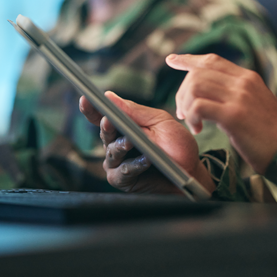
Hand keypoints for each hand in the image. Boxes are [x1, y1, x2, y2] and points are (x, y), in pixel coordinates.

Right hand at [79, 92, 214, 194]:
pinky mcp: (124, 181)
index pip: (104, 116)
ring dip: (121, 146)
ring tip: (131, 142)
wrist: (191, 172)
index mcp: (126, 127)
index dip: (92, 109)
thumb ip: (135, 111)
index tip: (85, 98)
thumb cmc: (176, 145)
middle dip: (106, 126)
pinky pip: (123, 172)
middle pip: (105, 133)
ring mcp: (119, 163)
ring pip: (112, 152)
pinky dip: (134, 165)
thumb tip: (109, 95)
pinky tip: (146, 160)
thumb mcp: (160, 122)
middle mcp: (118, 144)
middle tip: (109, 120)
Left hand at [167, 53, 276, 174]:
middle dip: (183, 91)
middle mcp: (244, 82)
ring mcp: (240, 97)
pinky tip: (197, 129)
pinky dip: (192, 116)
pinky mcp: (234, 115)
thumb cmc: (271, 135)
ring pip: (195, 86)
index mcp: (249, 78)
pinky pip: (199, 106)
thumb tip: (213, 93)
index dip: (189, 59)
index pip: (212, 60)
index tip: (172, 59)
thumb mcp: (257, 104)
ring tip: (191, 122)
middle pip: (199, 72)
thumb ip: (238, 93)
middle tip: (183, 112)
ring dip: (186, 104)